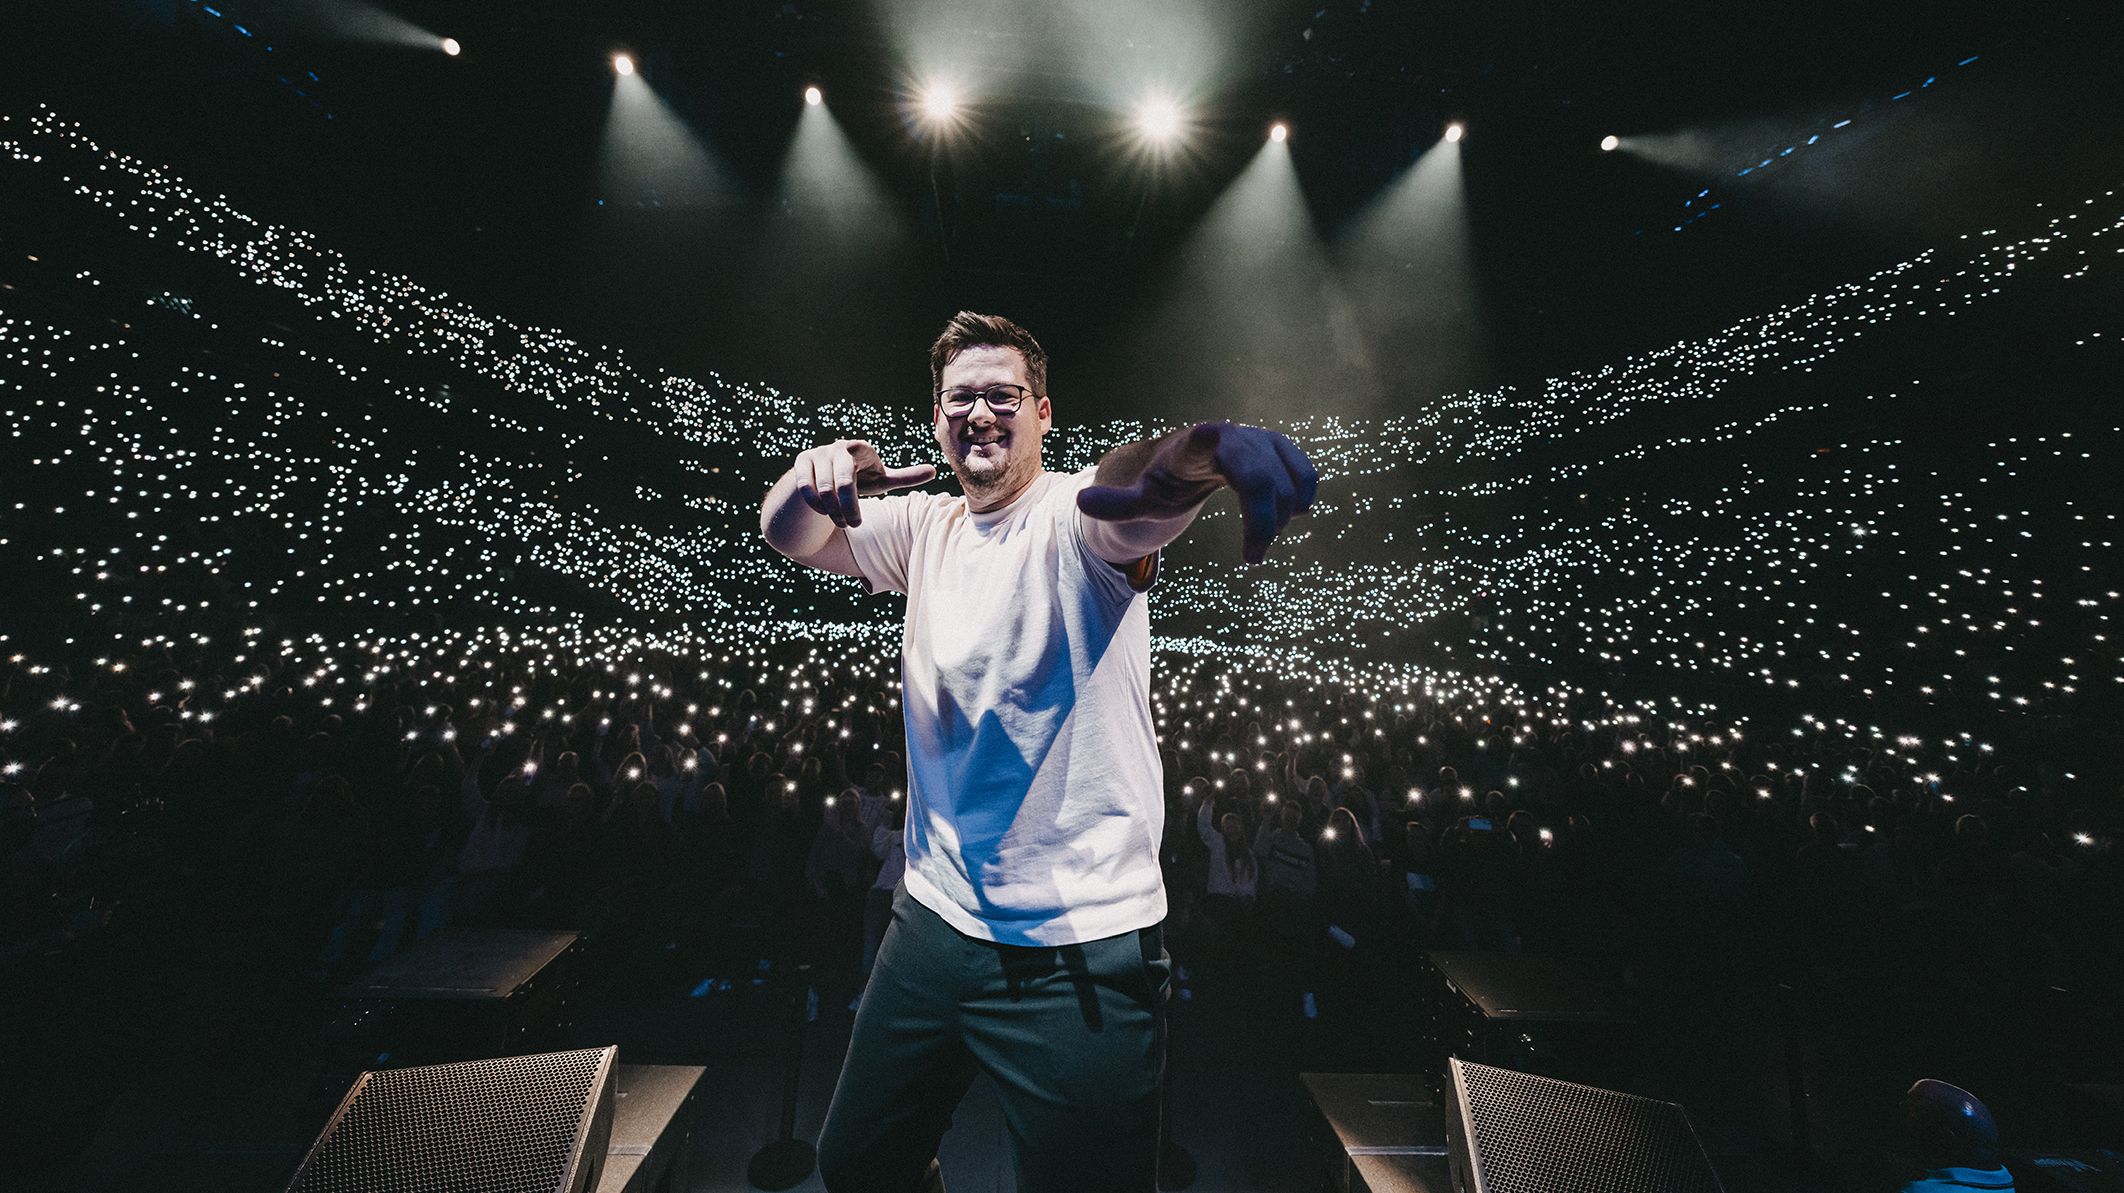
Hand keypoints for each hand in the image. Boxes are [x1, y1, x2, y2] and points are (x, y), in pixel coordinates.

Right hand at [793, 440, 936, 527]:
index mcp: (860, 449)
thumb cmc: (858, 480)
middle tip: (854, 525)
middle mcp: (837, 448)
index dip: (855, 466)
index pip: (859, 453)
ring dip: (833, 512)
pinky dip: (816, 506)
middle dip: (849, 508)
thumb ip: (905, 477)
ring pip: (824, 490)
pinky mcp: (801, 463)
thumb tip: (934, 470)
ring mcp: (817, 454)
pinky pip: (805, 489)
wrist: (821, 480)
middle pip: (843, 482)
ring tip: (841, 522)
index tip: (854, 470)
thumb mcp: (880, 480)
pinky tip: (823, 513)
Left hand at [1077, 422, 1317, 562]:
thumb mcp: (1136, 500)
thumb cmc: (1158, 484)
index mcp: (1196, 447)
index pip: (1215, 445)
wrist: (1182, 464)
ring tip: (1262, 538)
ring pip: (1291, 477)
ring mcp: (1259, 440)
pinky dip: (1303, 497)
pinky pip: (1304, 472)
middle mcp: (1233, 437)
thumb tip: (1082, 503)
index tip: (1220, 469)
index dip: (1224, 460)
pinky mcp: (1277, 450)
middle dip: (1265, 521)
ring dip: (1284, 515)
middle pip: (1265, 476)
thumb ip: (1114, 504)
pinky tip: (1290, 516)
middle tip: (1252, 558)